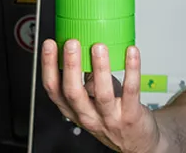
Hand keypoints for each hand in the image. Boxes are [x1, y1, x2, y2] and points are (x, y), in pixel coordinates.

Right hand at [40, 38, 161, 152]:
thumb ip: (87, 78)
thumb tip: (85, 49)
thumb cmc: (114, 116)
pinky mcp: (131, 117)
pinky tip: (131, 52)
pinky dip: (132, 70)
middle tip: (71, 43)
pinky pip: (131, 91)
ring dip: (99, 68)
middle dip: (70, 66)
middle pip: (73, 93)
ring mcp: (109, 118)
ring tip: (99, 47)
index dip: (48, 67)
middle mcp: (88, 116)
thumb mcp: (93, 100)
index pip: (54, 90)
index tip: (49, 45)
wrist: (138, 142)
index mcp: (74, 110)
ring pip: (102, 94)